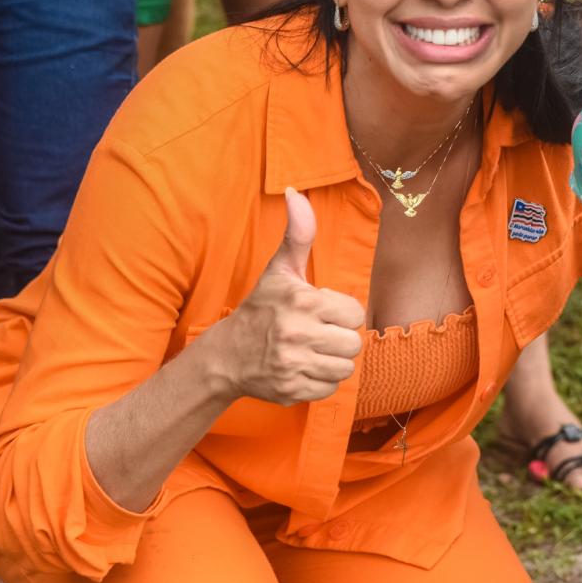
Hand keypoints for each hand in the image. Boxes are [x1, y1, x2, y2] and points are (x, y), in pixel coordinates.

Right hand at [201, 188, 364, 404]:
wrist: (226, 356)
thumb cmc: (262, 308)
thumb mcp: (280, 270)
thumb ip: (299, 234)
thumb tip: (296, 193)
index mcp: (302, 301)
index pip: (355, 313)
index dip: (342, 313)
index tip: (321, 312)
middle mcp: (297, 333)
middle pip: (353, 343)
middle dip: (339, 338)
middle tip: (317, 334)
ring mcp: (292, 364)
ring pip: (345, 368)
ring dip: (332, 361)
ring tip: (311, 350)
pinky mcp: (290, 390)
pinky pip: (329, 389)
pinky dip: (319, 381)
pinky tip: (302, 368)